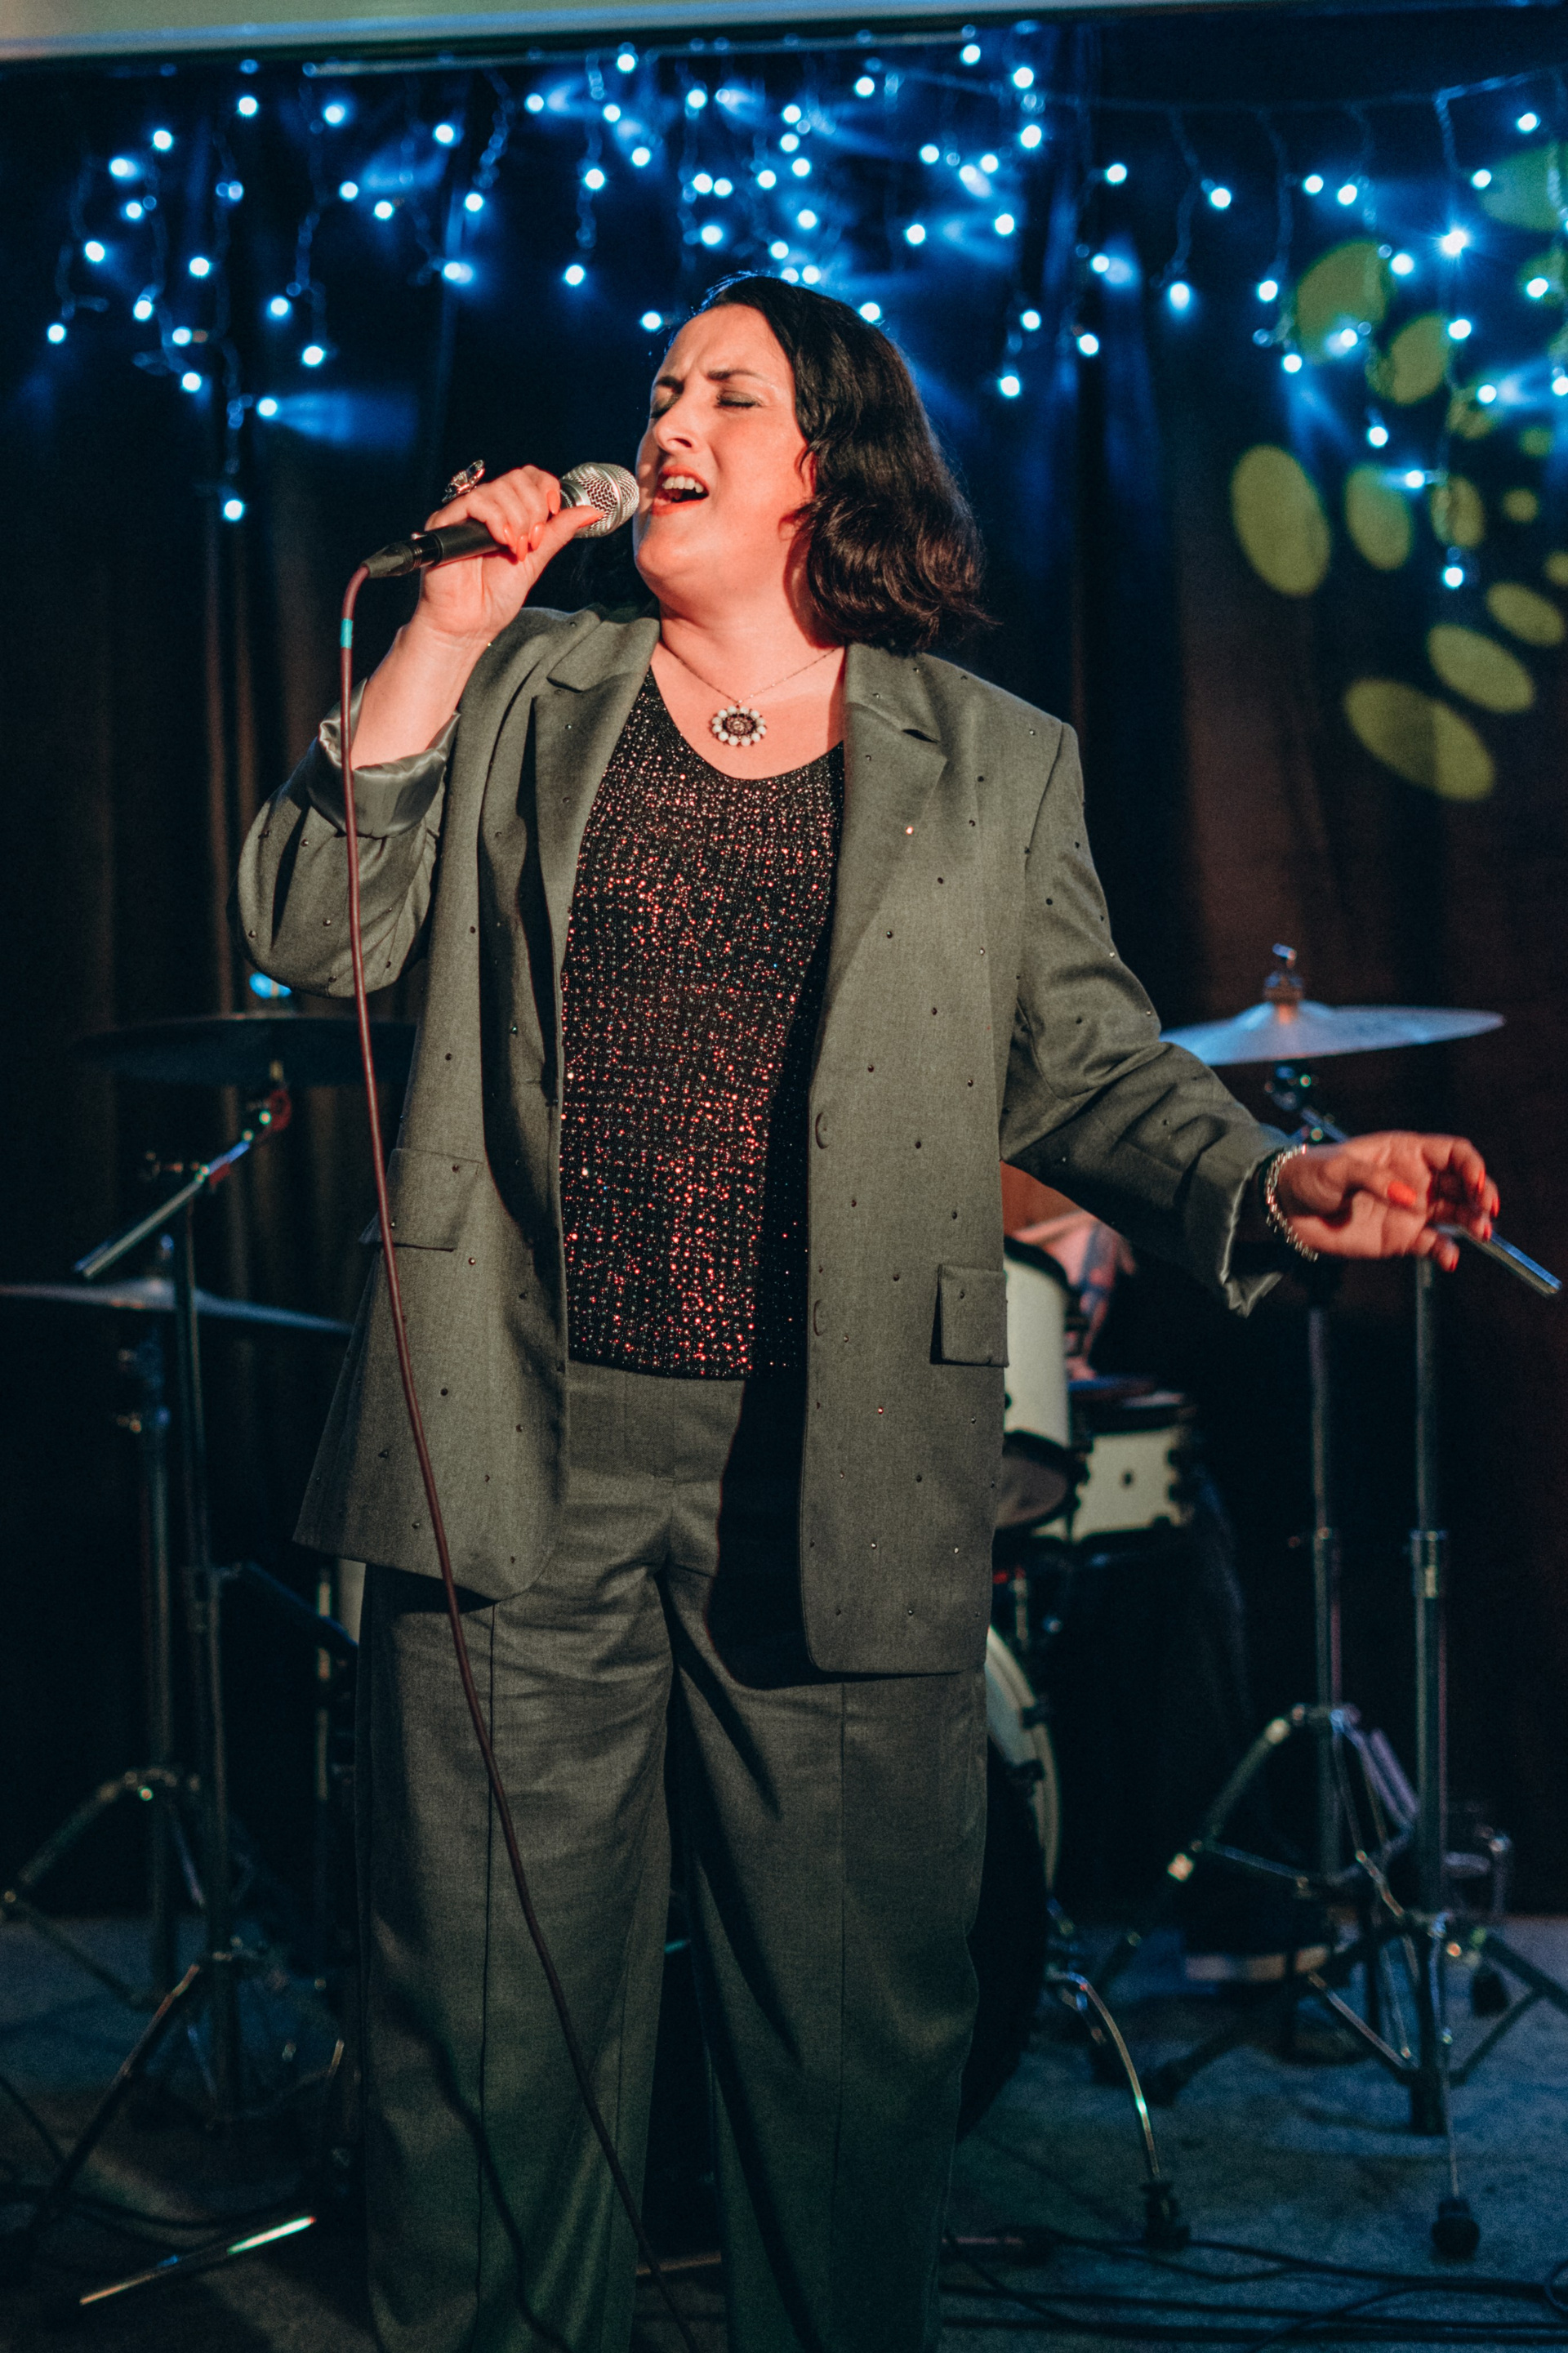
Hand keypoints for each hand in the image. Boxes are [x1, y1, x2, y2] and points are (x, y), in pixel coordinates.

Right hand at [410, 465, 600, 649]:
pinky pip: (476, 502)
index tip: (553, 510)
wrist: (470, 624)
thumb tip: (590, 511)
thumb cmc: (495, 598)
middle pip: (516, 479)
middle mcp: (486, 509)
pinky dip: (496, 519)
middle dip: (533, 510)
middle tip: (531, 542)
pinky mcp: (445, 521)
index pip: (527, 477)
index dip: (544, 487)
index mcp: (507, 514)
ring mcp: (465, 514)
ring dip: (517, 521)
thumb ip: (558, 532)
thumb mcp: (536, 560)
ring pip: (499, 489)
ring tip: (515, 550)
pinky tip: (502, 541)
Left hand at [1272, 1134, 1498, 1270]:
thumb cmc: (1310, 1175)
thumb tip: (1409, 1198)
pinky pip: (1433, 1245)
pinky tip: (1449, 1258)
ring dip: (1474, 1223)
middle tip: (1487, 1211)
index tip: (1476, 1183)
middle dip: (1482, 1195)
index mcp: (1406, 1152)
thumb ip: (1373, 1179)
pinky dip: (1446, 1252)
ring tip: (1483, 1233)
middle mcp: (1416, 1180)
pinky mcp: (1401, 1237)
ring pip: (1457, 1215)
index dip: (1471, 1166)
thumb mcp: (1337, 1168)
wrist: (1286, 1208)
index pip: (1454, 1153)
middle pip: (1464, 1184)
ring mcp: (1412, 1210)